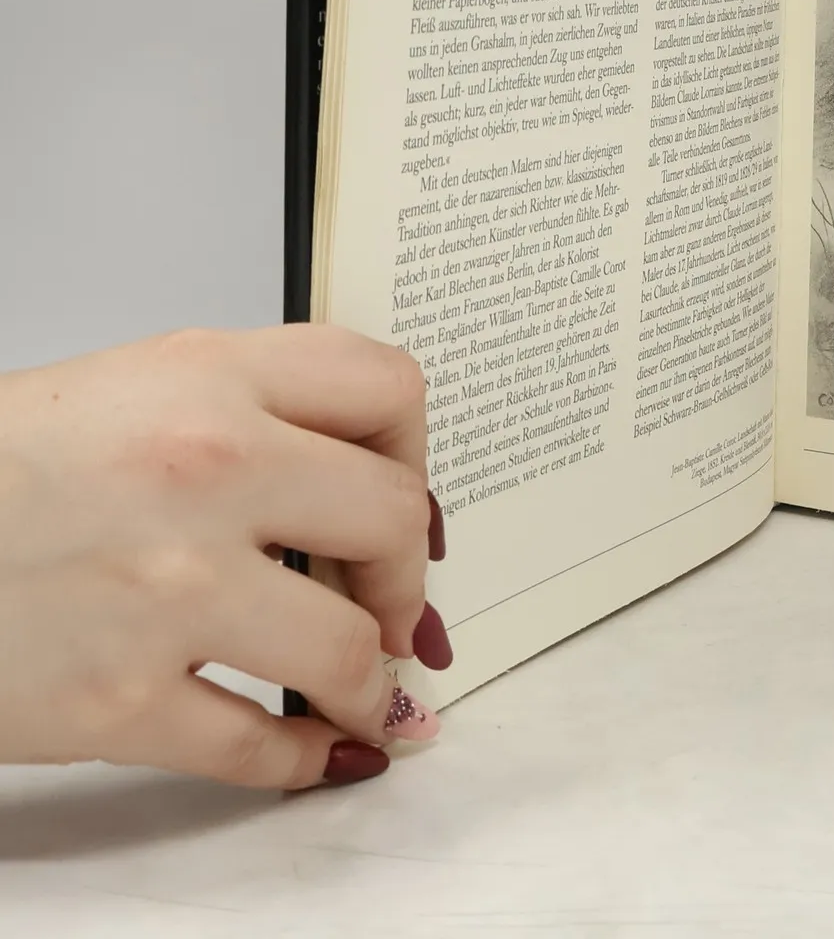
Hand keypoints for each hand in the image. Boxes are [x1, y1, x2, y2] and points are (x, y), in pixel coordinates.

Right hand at [0, 326, 443, 788]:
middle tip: (394, 601)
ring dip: (373, 680)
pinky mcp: (116, 702)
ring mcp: (166, 592)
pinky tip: (312, 750)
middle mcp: (204, 473)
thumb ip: (253, 412)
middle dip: (403, 572)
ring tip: (370, 688)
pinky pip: (256, 745)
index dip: (414, 450)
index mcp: (208, 380)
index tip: (405, 494)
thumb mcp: (134, 386)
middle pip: (392, 517)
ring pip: (346, 647)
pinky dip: (300, 758)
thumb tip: (357, 482)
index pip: (386, 391)